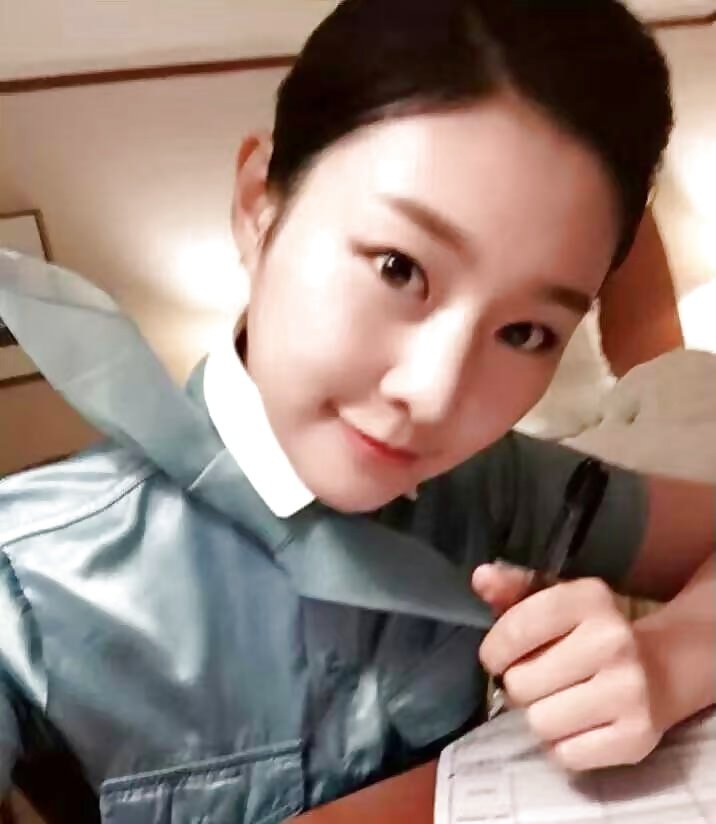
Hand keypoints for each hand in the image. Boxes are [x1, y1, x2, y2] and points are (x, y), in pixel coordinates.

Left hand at [473, 563, 667, 770]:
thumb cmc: (588, 632)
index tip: (497, 657)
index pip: (517, 628)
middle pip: (520, 683)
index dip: (495, 650)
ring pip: (540, 722)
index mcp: (589, 598)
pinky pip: (566, 755)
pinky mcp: (636, 737)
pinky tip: (578, 723)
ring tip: (557, 700)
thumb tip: (481, 577)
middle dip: (519, 684)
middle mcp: (613, 641)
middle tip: (537, 678)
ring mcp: (629, 691)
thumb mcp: (555, 599)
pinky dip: (563, 745)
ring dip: (539, 716)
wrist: (661, 668)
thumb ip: (514, 589)